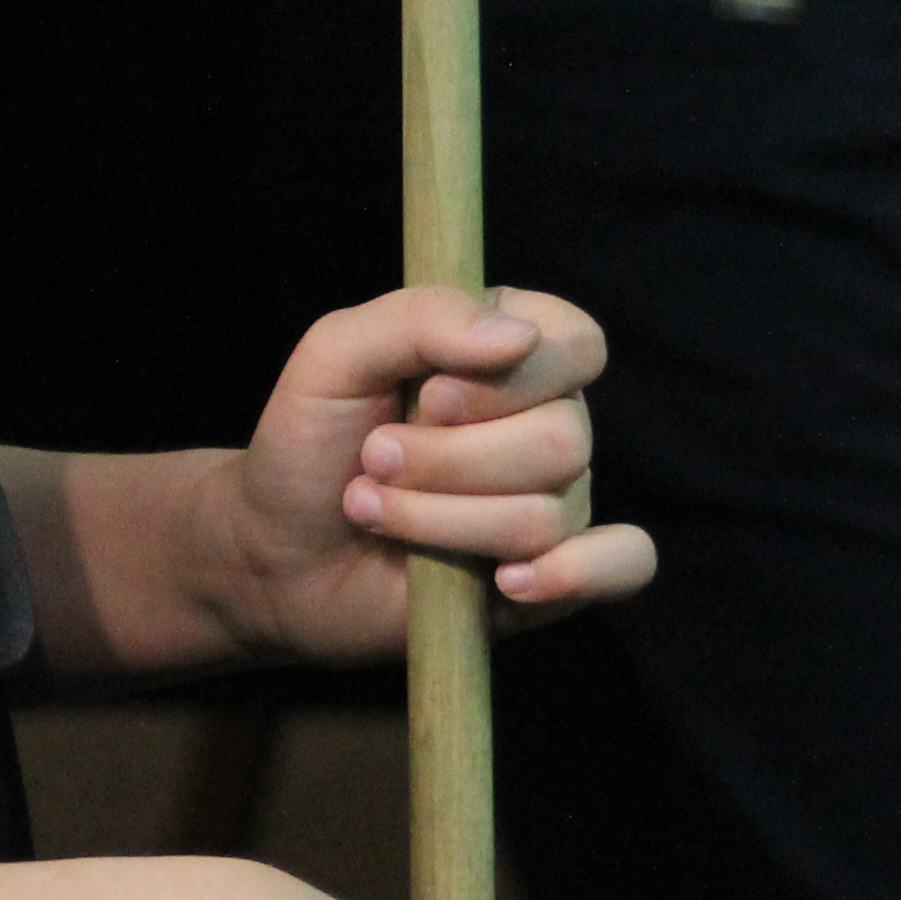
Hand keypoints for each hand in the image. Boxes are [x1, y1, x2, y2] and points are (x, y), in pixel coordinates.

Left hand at [201, 286, 654, 662]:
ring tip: (374, 512)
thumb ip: (421, 317)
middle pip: (564, 438)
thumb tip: (519, 337)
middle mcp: (548, 420)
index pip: (580, 344)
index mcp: (513, 349)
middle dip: (449, 461)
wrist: (274, 553)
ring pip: (550, 512)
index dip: (513, 379)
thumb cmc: (308, 441)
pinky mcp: (553, 576)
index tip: (428, 396)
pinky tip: (506, 582)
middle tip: (372, 462)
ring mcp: (556, 500)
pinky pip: (626, 566)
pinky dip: (576, 574)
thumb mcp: (335, 354)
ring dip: (443, 520)